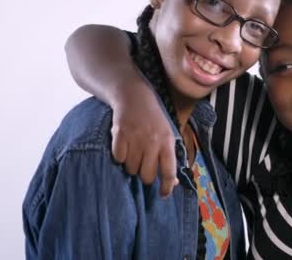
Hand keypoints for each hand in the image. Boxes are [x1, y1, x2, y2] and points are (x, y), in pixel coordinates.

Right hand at [111, 81, 178, 195]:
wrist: (134, 97)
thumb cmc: (154, 120)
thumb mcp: (167, 135)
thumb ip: (170, 158)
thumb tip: (173, 184)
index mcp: (167, 142)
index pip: (169, 171)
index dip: (166, 187)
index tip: (163, 194)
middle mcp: (152, 141)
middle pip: (147, 176)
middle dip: (145, 175)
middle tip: (144, 165)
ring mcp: (135, 138)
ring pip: (131, 169)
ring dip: (132, 165)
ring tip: (134, 152)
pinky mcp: (119, 135)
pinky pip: (118, 158)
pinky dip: (120, 156)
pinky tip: (124, 146)